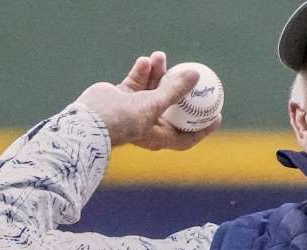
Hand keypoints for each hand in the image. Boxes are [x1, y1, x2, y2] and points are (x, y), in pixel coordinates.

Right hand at [76, 51, 221, 150]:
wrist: (89, 120)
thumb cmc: (125, 120)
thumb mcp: (154, 105)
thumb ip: (175, 90)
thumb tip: (195, 75)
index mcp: (159, 137)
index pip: (187, 136)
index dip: (203, 128)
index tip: (217, 115)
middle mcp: (148, 125)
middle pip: (172, 107)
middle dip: (180, 90)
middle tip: (193, 75)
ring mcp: (134, 111)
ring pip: (152, 89)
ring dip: (157, 73)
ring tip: (160, 56)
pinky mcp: (121, 98)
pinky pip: (136, 83)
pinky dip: (141, 72)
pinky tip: (145, 61)